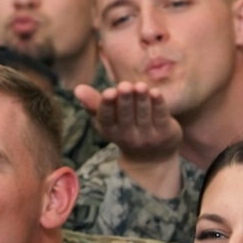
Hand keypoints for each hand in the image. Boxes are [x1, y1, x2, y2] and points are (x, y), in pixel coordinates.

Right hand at [73, 81, 183, 196]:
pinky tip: (155, 92)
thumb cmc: (124, 129)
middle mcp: (128, 136)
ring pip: (143, 115)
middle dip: (125, 100)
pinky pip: (161, 117)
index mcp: (110, 131)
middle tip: (125, 85)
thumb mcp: (107, 120)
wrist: (151, 157)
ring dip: (141, 100)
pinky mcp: (165, 133)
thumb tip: (77, 88)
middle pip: (125, 116)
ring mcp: (147, 137)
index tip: (109, 92)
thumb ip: (94, 103)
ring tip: (140, 85)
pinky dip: (158, 104)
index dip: (108, 105)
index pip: (107, 118)